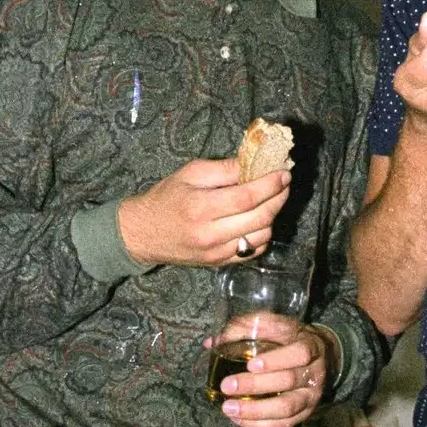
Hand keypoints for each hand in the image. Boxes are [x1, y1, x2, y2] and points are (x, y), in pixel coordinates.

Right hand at [118, 158, 290, 267]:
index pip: (247, 198)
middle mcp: (210, 234)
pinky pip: (253, 251)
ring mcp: (216, 253)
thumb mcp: (190, 173)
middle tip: (284, 184)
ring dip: (273, 216)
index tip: (284, 173)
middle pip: (260, 218)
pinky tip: (259, 220)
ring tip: (271, 200)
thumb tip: (254, 164)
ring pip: (261, 236)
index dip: (270, 185)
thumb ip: (223, 169)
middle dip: (279, 198)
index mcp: (201, 208)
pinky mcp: (219, 263)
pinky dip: (262, 235)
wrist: (142, 233)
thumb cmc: (166, 198)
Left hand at [217, 324, 334, 426]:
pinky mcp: (304, 414)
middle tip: (226, 386)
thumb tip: (212, 342)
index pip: (299, 353)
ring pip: (286, 408)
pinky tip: (239, 419)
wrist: (322, 358)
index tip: (251, 364)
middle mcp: (314, 373)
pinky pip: (282, 425)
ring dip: (255, 410)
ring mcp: (310, 396)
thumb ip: (247, 328)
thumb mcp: (276, 326)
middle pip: (288, 381)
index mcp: (310, 346)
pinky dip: (259, 425)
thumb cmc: (291, 340)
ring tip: (228, 408)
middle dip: (255, 385)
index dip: (276, 360)